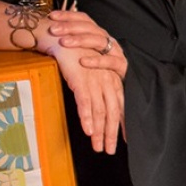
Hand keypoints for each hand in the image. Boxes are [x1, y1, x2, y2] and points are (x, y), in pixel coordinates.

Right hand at [38, 10, 125, 153]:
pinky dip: (87, 117)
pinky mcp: (81, 80)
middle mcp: (107, 81)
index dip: (123, 123)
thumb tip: (97, 105)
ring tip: (98, 148)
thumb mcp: (91, 71)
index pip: (121, 105)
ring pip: (101, 111)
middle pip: (112, 112)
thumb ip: (97, 87)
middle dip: (112, 133)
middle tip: (110, 150)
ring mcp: (95, 80)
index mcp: (111, 78)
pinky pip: (85, 102)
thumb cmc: (76, 53)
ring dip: (99, 132)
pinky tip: (88, 131)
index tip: (124, 140)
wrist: (62, 35)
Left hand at [44, 7, 127, 76]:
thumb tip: (48, 36)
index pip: (83, 19)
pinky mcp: (121, 65)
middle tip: (53, 30)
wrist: (118, 86)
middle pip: (89, 27)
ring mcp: (115, 51)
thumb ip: (71, 44)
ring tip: (64, 43)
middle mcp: (107, 39)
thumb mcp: (84, 53)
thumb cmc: (98, 68)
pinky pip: (109, 61)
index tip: (52, 16)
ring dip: (80, 40)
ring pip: (98, 40)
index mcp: (97, 34)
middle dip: (70, 27)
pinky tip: (82, 62)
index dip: (68, 15)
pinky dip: (96, 61)